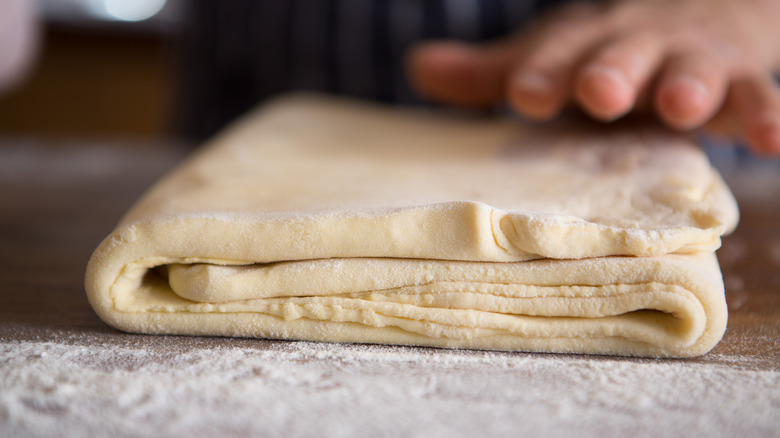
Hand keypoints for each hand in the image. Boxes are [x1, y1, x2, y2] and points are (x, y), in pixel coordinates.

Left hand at [407, 0, 779, 155]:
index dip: (543, 73)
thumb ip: (491, 72)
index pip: (558, 56)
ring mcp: (691, 64)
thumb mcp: (549, 58)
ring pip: (695, 72)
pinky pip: (759, 99)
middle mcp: (635, 50)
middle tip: (598, 92)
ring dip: (690, 86)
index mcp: (582, 47)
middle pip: (623, 58)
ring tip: (682, 106)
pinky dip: (768, 118)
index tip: (526, 95)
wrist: (690, 12)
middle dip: (612, 73)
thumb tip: (416, 66)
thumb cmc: (602, 52)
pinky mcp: (742, 84)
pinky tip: (774, 142)